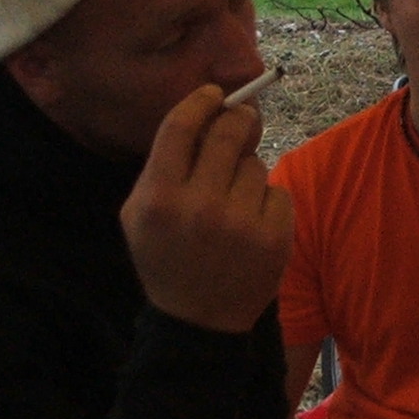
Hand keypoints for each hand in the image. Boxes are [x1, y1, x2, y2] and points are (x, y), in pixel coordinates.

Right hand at [119, 83, 291, 333]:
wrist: (198, 322)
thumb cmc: (167, 258)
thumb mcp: (140, 214)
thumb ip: (163, 163)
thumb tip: (206, 111)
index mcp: (159, 197)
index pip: (182, 125)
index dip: (202, 101)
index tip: (215, 95)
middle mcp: (199, 206)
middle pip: (230, 131)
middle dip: (238, 121)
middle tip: (241, 123)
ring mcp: (240, 222)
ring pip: (256, 163)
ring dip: (247, 173)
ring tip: (233, 204)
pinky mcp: (275, 237)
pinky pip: (278, 191)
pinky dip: (267, 202)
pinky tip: (251, 225)